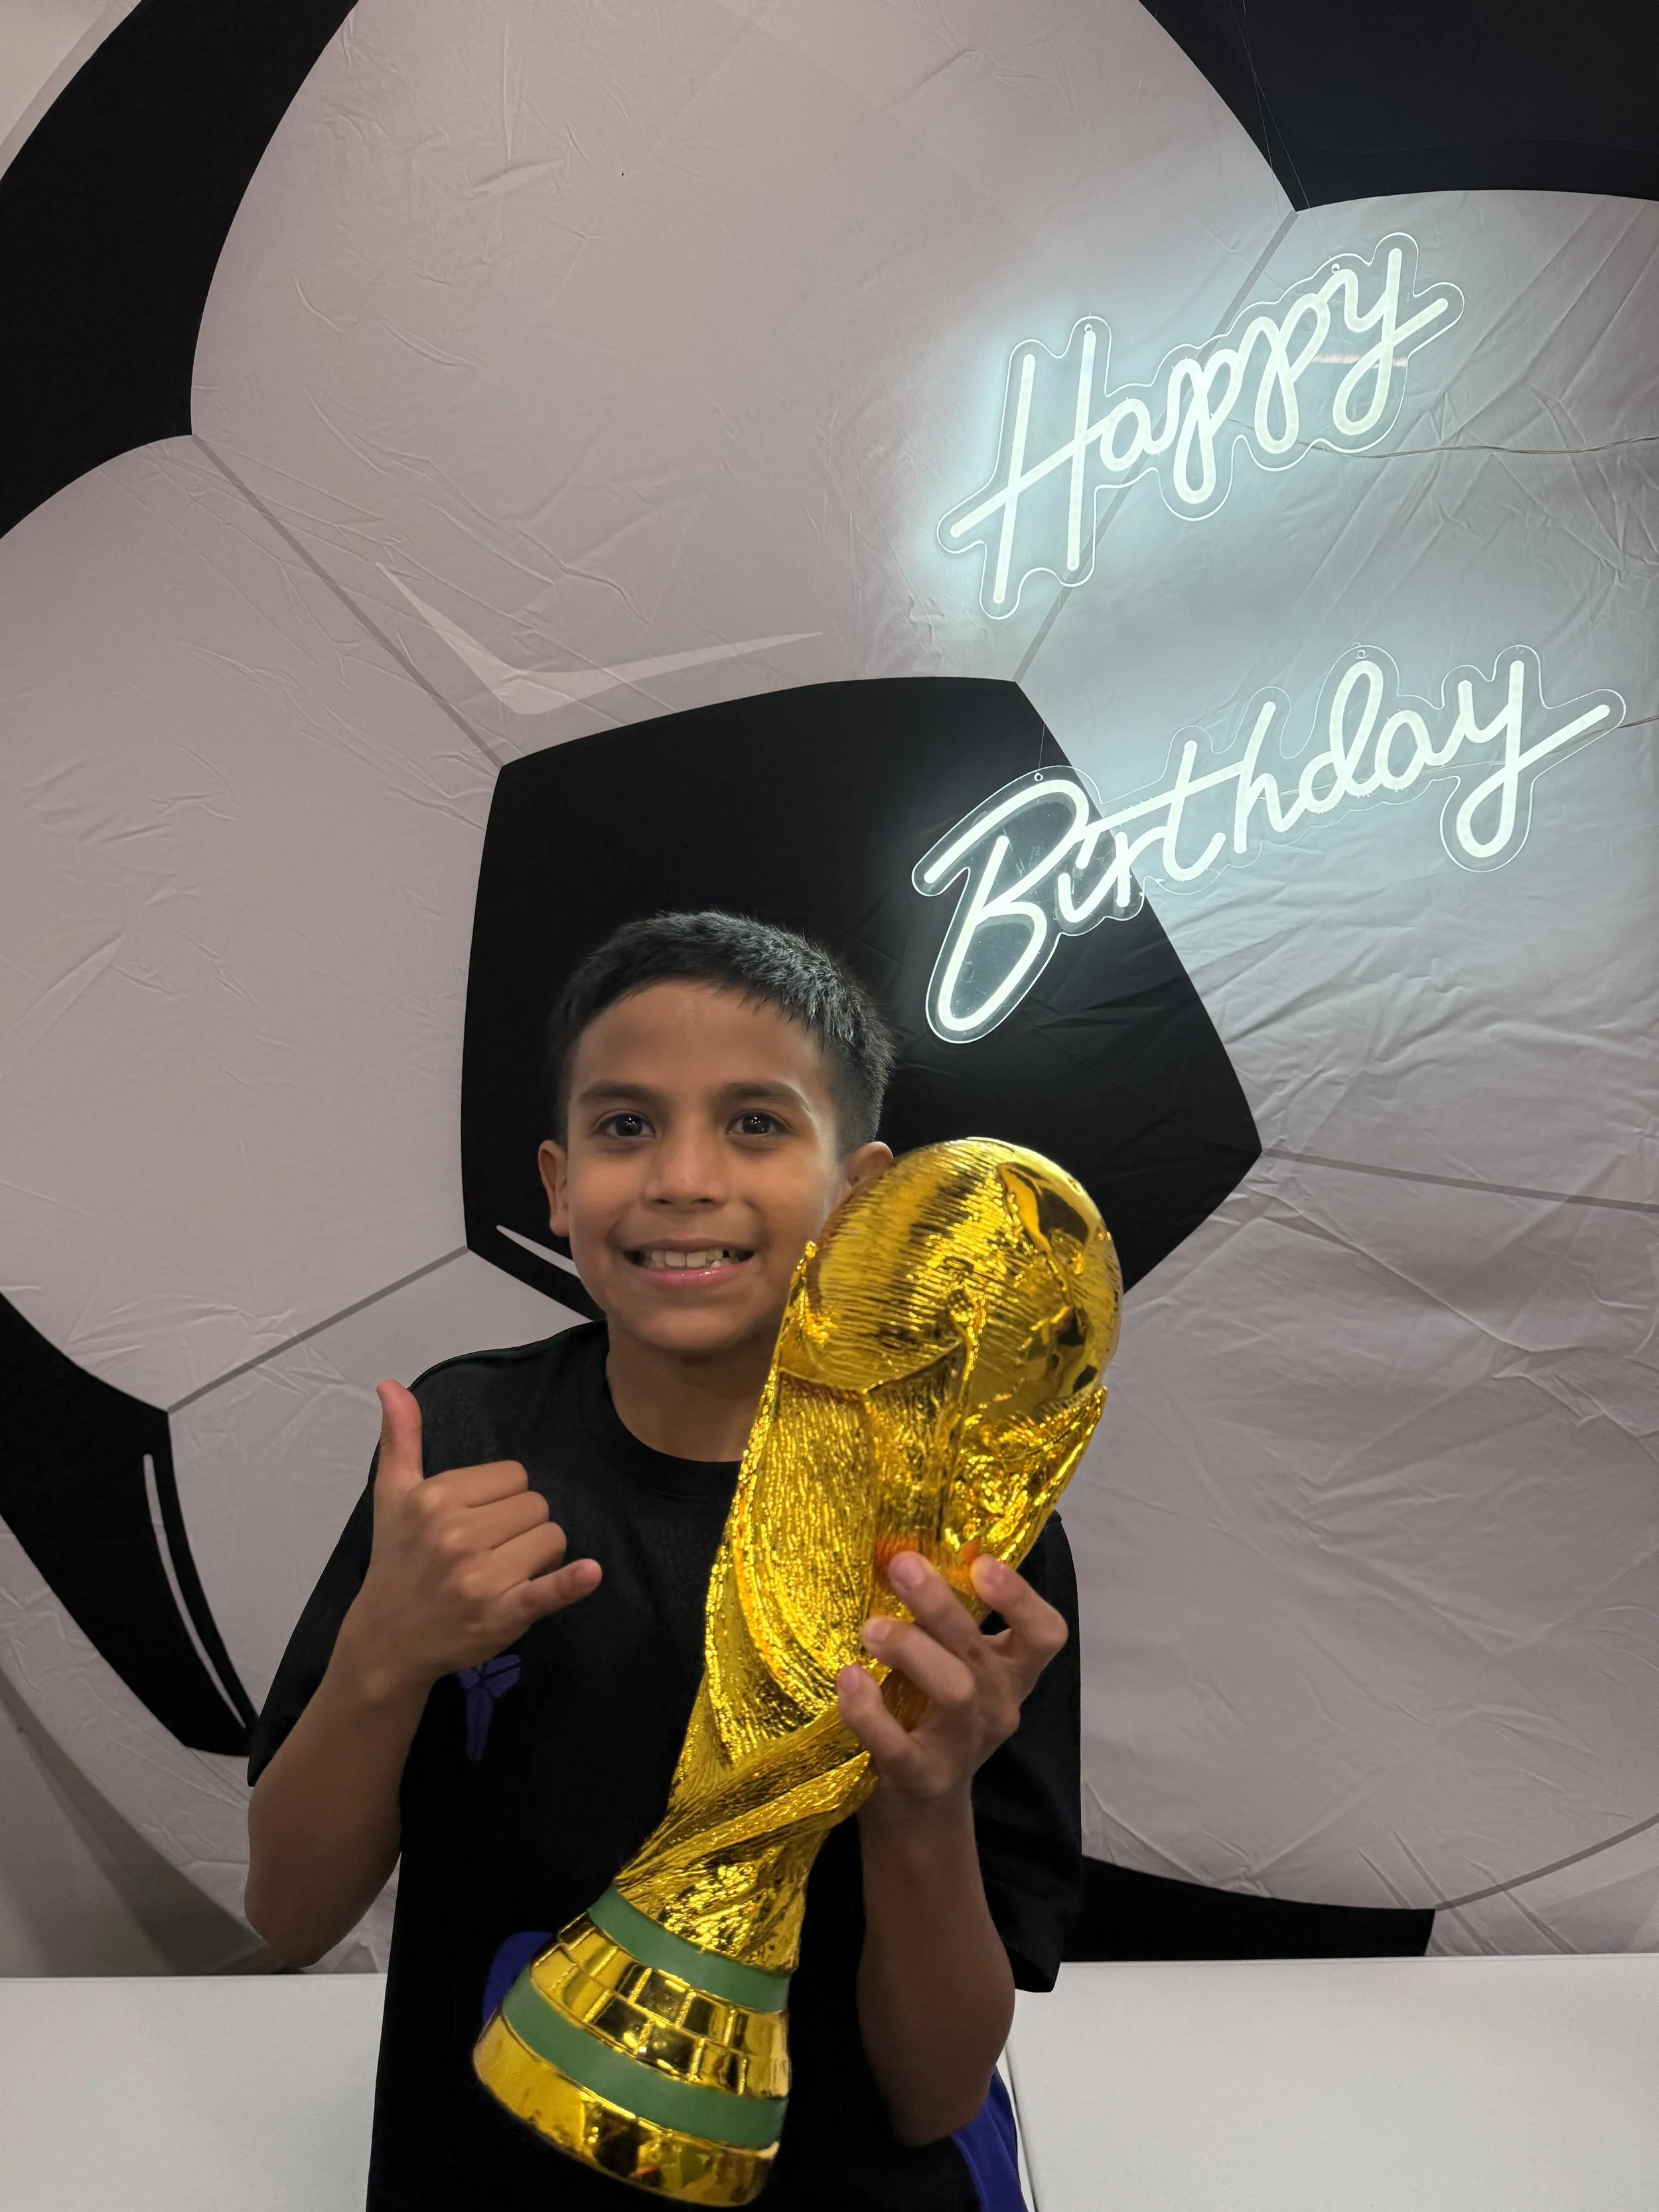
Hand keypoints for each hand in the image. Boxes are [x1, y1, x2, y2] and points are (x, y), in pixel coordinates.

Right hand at [337, 1380, 600, 1699]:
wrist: (386, 1640)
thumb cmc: (396, 1560)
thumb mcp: (392, 1495)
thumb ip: (401, 1437)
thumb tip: (390, 1383)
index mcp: (435, 1498)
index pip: (514, 1475)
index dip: (503, 1498)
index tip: (477, 1521)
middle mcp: (457, 1534)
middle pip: (537, 1505)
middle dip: (522, 1526)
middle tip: (490, 1551)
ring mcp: (480, 1577)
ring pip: (552, 1538)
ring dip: (540, 1556)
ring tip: (504, 1574)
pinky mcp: (501, 1614)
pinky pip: (546, 1591)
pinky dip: (570, 1583)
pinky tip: (589, 1573)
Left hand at [835, 1551, 1066, 1826]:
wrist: (918, 1808)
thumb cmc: (930, 1713)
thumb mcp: (950, 1665)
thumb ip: (941, 1622)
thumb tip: (901, 1548)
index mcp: (1011, 1673)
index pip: (1045, 1634)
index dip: (1021, 1597)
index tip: (982, 1562)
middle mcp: (998, 1708)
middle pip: (981, 1652)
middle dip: (940, 1604)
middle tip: (901, 1567)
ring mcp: (964, 1748)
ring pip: (955, 1691)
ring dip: (911, 1650)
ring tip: (870, 1629)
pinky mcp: (923, 1779)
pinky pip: (899, 1745)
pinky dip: (870, 1710)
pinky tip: (848, 1678)